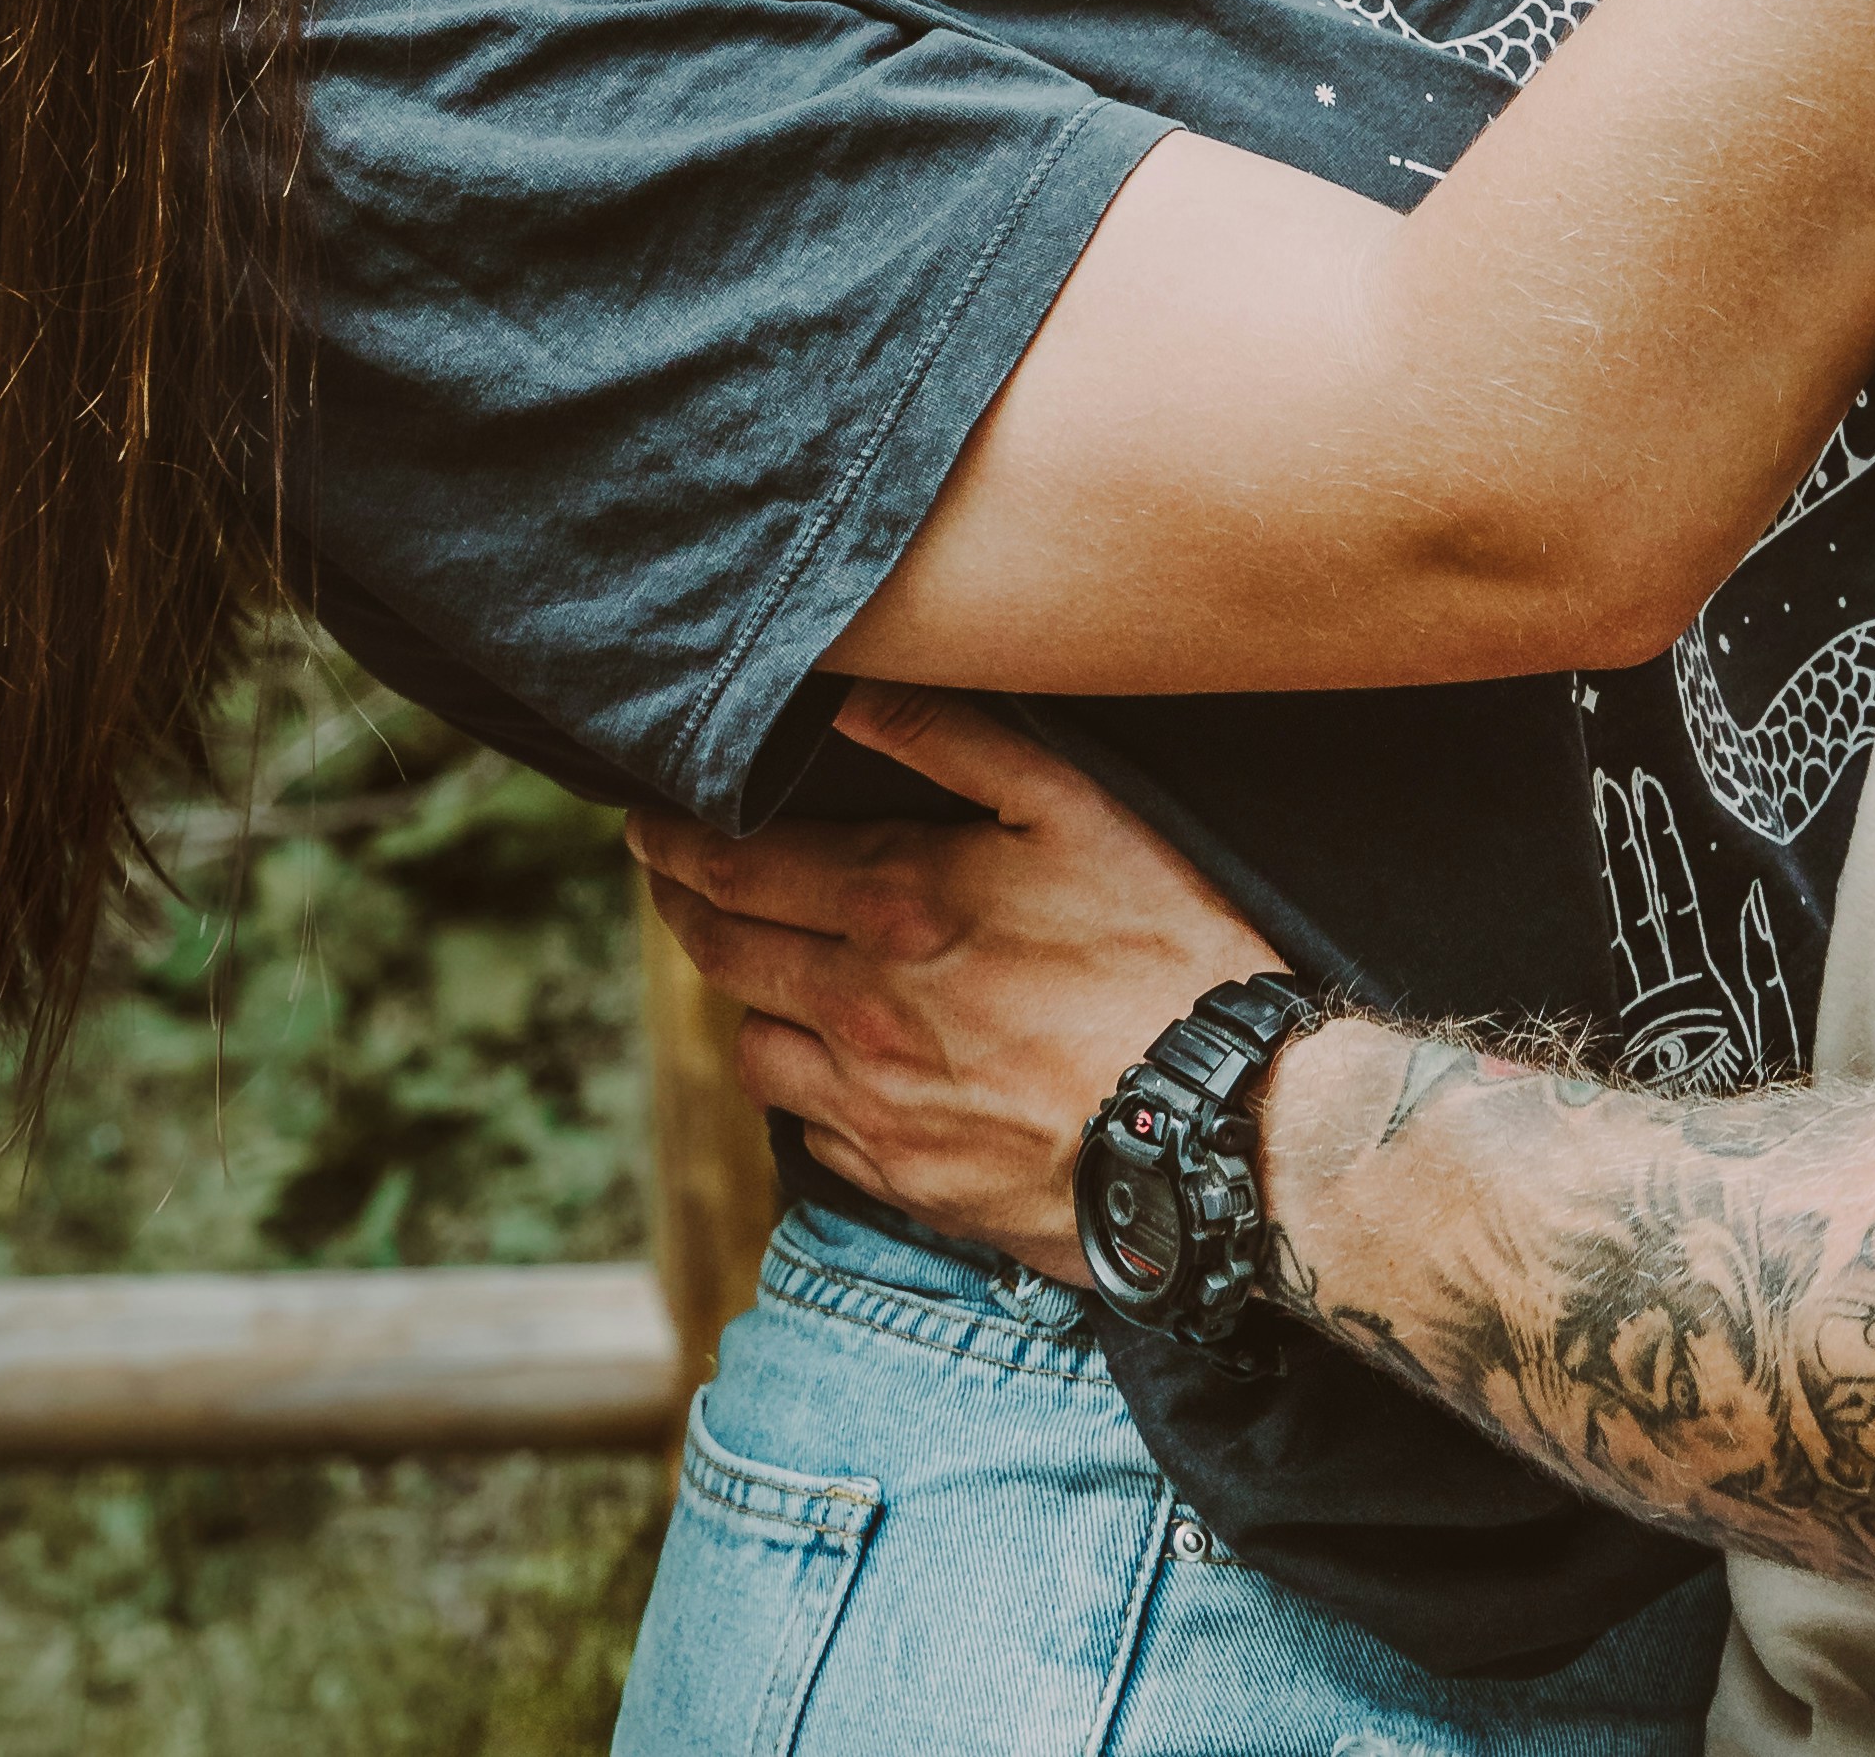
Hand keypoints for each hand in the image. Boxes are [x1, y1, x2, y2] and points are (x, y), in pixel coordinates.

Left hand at [629, 690, 1269, 1275]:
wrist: (1231, 1129)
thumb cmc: (1170, 949)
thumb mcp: (1078, 810)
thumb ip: (953, 742)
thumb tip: (848, 691)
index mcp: (896, 902)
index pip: (738, 863)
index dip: (677, 838)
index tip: (643, 820)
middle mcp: (860, 1007)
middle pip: (724, 952)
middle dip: (683, 905)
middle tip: (667, 878)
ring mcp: (874, 1106)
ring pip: (755, 1047)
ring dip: (747, 1000)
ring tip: (758, 969)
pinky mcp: (905, 1183)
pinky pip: (809, 1131)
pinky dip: (809, 1088)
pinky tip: (836, 1063)